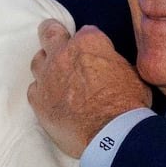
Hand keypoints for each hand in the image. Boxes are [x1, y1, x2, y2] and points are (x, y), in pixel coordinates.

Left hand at [27, 20, 151, 157]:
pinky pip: (34, 89)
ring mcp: (47, 77)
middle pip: (49, 32)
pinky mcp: (38, 101)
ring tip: (55, 74)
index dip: (90, 43)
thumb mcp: (131, 72)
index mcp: (88, 42)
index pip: (85, 32)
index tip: (94, 52)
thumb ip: (112, 61)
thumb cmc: (127, 104)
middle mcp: (63, 54)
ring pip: (38, 61)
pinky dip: (42, 91)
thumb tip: (109, 64)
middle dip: (53, 32)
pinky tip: (51, 98)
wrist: (111, 134)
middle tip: (54, 35)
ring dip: (46, 64)